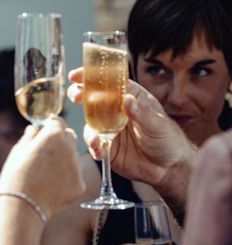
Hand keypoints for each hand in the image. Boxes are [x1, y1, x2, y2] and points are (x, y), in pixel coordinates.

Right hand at [0, 117, 84, 218]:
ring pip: (73, 156)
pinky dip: (66, 177)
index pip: (58, 122)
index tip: (45, 131)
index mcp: (52, 136)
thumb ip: (29, 138)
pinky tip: (51, 185)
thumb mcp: (17, 152)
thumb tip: (34, 130)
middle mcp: (69, 148)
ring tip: (45, 172)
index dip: (50, 126)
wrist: (22, 207)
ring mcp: (76, 167)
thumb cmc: (15, 177)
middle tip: (45, 152)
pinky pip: (75, 175)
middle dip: (59, 140)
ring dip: (63, 158)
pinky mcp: (79, 185)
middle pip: (69, 136)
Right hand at [67, 67, 196, 188]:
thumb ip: (142, 113)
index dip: (92, 76)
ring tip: (95, 140)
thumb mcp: (158, 124)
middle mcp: (116, 110)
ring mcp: (109, 128)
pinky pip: (94, 144)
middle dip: (80, 95)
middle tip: (76, 97)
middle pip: (93, 97)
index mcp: (130, 96)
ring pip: (90, 122)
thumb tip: (126, 99)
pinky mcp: (106, 145)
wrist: (169, 168)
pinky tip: (99, 151)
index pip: (110, 82)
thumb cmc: (168, 139)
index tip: (76, 75)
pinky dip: (93, 147)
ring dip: (89, 129)